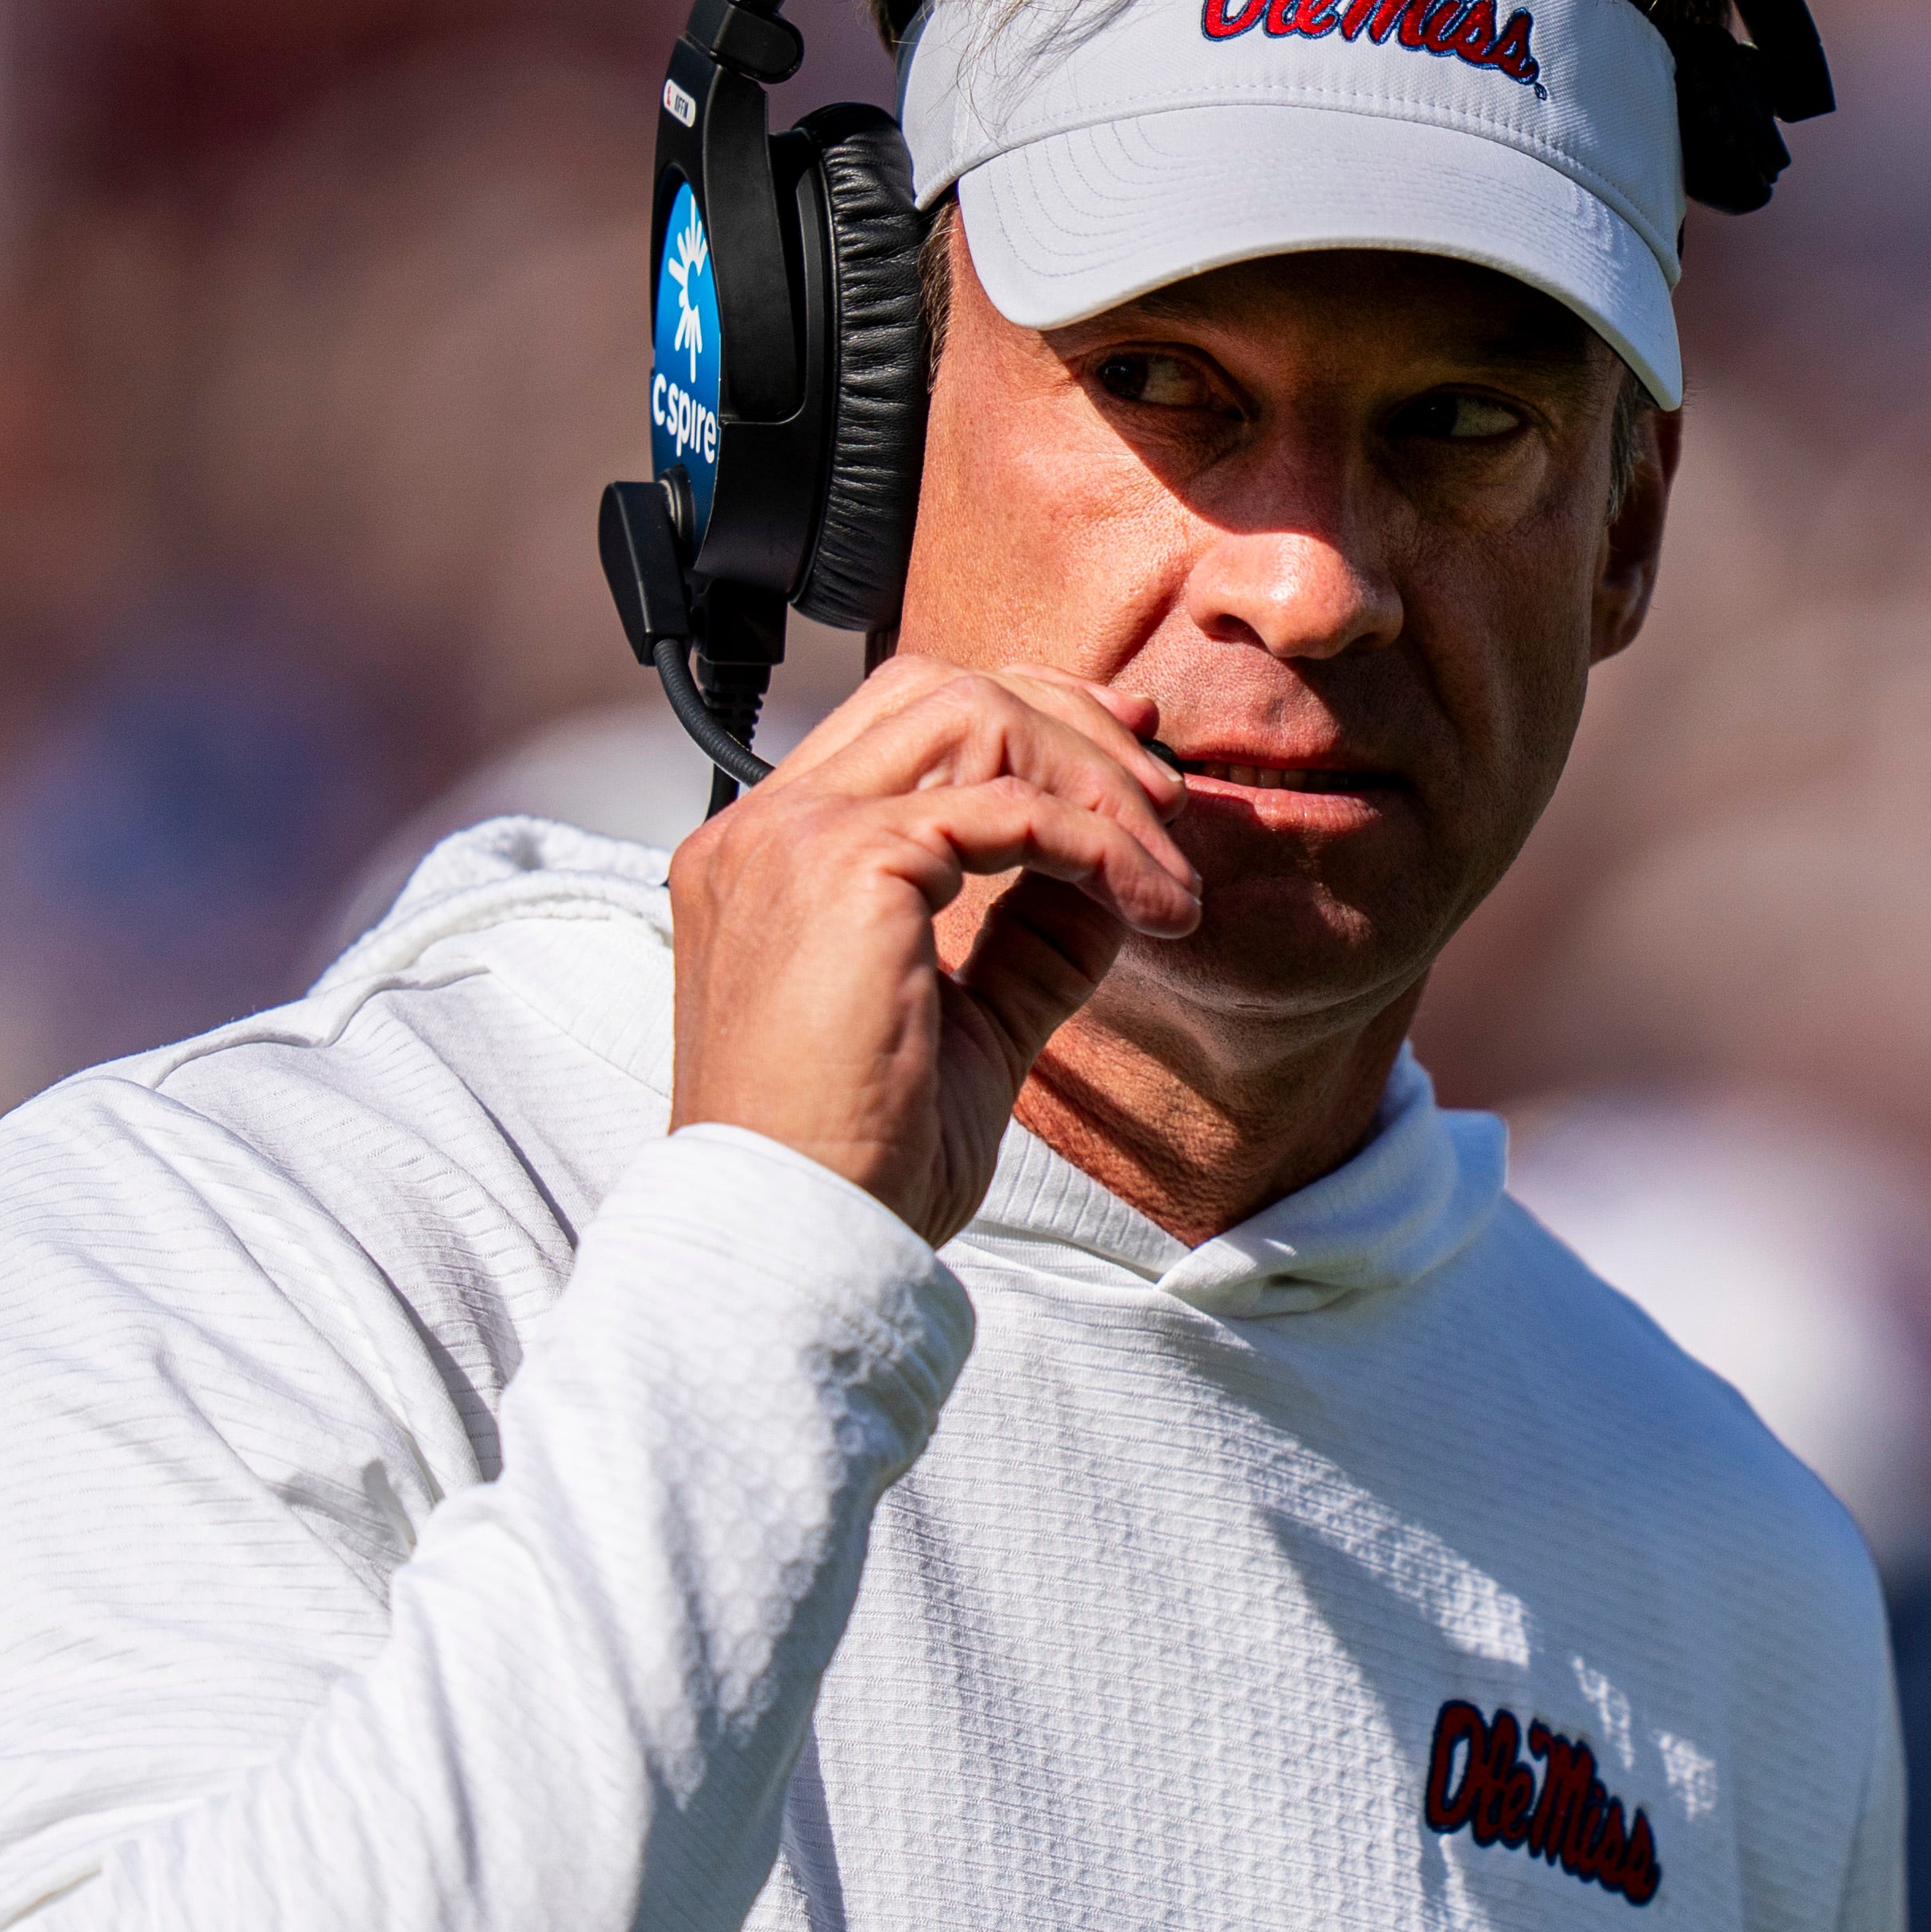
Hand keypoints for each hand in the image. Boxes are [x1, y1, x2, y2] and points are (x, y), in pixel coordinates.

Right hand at [667, 659, 1201, 1246]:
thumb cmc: (860, 1166)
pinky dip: (1102, 846)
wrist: (797, 1240)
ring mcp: (792, 838)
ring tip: (1165, 869)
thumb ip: (1026, 942)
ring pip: (975, 717)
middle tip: (1166, 801)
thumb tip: (1111, 879)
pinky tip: (1154, 912)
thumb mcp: (969, 1029)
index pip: (901, 725)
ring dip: (1095, 780)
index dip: (1029, 722)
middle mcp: (764, 830)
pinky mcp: (846, 866)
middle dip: (1072, 726)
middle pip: (938, 691)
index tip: (1128, 769)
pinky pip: (1013, 808)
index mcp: (768, 860)